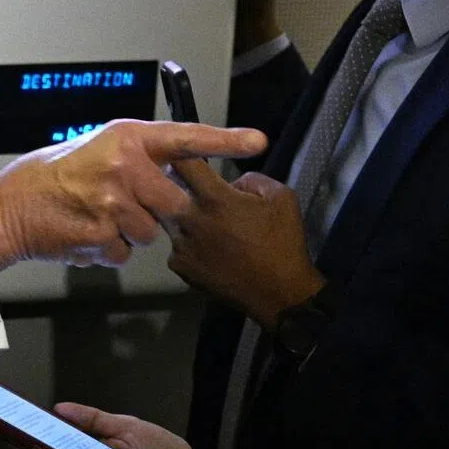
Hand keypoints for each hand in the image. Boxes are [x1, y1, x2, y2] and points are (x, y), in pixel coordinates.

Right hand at [0, 119, 266, 280]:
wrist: (12, 206)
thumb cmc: (52, 176)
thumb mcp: (97, 149)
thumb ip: (135, 157)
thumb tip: (169, 172)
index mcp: (126, 138)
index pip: (185, 138)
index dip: (224, 140)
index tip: (257, 141)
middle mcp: (124, 166)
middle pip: (174, 203)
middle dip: (157, 213)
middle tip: (126, 206)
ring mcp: (114, 201)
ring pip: (149, 233)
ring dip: (129, 233)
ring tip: (96, 218)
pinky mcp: (102, 234)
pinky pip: (124, 252)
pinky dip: (108, 250)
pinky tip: (86, 233)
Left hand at [165, 160, 323, 327]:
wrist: (279, 294)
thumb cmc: (283, 243)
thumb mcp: (281, 197)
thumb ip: (251, 179)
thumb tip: (230, 183)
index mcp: (214, 199)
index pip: (183, 164)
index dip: (182, 155)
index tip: (184, 154)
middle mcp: (189, 220)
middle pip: (166, 191)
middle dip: (174, 185)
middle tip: (192, 190)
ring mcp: (180, 245)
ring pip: (170, 219)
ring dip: (182, 216)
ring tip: (206, 224)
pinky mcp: (178, 266)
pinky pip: (176, 244)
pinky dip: (187, 243)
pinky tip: (206, 249)